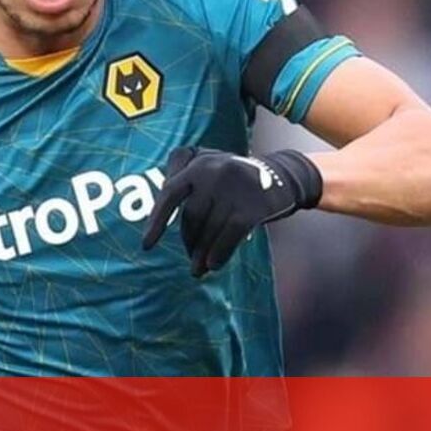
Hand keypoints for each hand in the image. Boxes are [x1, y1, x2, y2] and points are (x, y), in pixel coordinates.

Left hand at [142, 147, 322, 276]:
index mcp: (197, 161)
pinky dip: (219, 254)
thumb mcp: (209, 165)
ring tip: (198, 269)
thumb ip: (182, 179)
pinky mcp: (252, 205)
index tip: (146, 245)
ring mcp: (233, 186)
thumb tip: (155, 218)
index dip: (156, 221)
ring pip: (209, 229)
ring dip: (202, 253)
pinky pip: (229, 236)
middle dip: (188, 241)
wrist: (284, 176)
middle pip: (191, 217)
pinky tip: (213, 265)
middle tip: (189, 257)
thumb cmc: (235, 178)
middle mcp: (212, 170)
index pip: (169, 193)